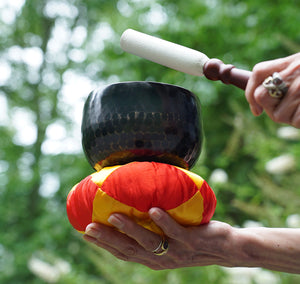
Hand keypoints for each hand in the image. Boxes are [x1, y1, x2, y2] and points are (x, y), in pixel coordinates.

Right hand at [83, 208, 239, 269]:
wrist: (227, 248)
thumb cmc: (195, 236)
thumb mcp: (171, 235)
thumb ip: (155, 225)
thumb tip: (140, 200)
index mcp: (154, 257)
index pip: (123, 253)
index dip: (104, 245)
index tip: (86, 233)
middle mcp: (161, 258)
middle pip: (129, 251)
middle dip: (107, 240)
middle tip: (89, 227)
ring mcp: (176, 251)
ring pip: (149, 242)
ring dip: (130, 229)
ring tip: (113, 216)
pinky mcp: (192, 242)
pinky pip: (176, 232)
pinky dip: (163, 222)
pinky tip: (153, 210)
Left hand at [245, 52, 299, 127]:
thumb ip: (284, 78)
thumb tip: (257, 102)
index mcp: (292, 62)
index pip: (259, 72)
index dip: (251, 93)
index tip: (256, 110)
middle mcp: (295, 71)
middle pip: (261, 96)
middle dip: (272, 108)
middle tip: (288, 110)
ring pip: (278, 115)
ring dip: (290, 117)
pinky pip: (295, 121)